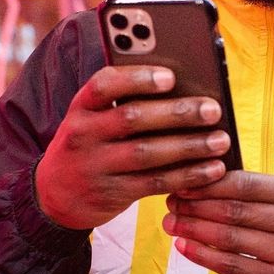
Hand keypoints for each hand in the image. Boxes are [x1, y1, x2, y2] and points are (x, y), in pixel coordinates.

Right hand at [36, 65, 230, 229]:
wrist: (53, 197)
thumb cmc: (88, 146)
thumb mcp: (90, 120)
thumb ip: (122, 104)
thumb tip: (183, 91)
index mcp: (80, 107)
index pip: (103, 84)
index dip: (137, 78)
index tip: (170, 77)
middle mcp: (83, 134)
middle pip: (132, 118)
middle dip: (177, 113)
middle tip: (212, 109)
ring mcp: (96, 166)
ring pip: (147, 153)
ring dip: (189, 146)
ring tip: (220, 140)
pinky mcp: (112, 194)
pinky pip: (154, 183)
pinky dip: (187, 176)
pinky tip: (212, 169)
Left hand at [162, 172, 273, 273]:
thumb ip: (272, 193)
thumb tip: (218, 180)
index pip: (245, 182)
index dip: (208, 182)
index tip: (184, 179)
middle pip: (233, 208)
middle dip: (194, 204)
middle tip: (170, 201)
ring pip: (229, 236)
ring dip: (193, 229)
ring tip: (172, 223)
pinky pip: (234, 266)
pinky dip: (204, 256)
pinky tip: (186, 248)